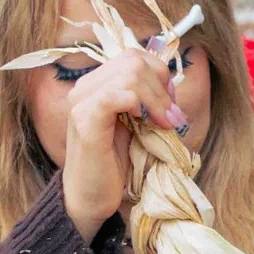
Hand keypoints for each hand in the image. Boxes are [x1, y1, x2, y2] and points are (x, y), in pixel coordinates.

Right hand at [61, 49, 178, 240]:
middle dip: (162, 88)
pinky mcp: (84, 122)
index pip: (134, 57)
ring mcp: (81, 103)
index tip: (170, 106)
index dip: (160, 76)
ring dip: (156, 99)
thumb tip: (173, 85)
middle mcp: (85, 88)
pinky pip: (113, 97)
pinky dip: (136, 104)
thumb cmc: (117, 163)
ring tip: (161, 124)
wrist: (92, 196)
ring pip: (128, 74)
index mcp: (98, 84)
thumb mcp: (138, 125)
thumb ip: (149, 102)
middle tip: (170, 119)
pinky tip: (142, 123)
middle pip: (134, 61)